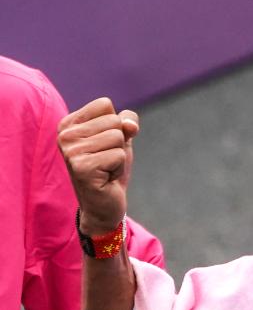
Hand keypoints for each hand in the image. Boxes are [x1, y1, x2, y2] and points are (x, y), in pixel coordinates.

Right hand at [57, 98, 139, 235]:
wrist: (103, 205)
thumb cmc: (110, 168)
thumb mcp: (121, 139)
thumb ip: (127, 122)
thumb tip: (130, 124)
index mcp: (69, 123)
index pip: (105, 104)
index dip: (116, 125)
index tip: (104, 144)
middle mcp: (65, 135)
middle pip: (114, 120)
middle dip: (119, 143)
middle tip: (105, 160)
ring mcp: (71, 151)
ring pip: (118, 137)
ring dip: (119, 156)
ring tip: (105, 169)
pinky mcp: (82, 167)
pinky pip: (119, 155)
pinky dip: (118, 168)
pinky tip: (105, 178)